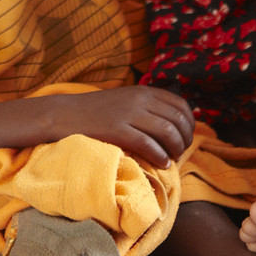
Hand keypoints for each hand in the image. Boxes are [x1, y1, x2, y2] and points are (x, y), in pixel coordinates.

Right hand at [43, 86, 195, 167]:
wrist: (66, 114)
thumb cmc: (96, 111)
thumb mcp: (126, 99)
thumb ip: (147, 105)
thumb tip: (173, 121)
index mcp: (144, 91)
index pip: (181, 105)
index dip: (189, 124)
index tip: (186, 137)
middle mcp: (140, 100)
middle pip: (177, 120)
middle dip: (185, 139)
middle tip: (180, 152)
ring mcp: (129, 114)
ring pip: (167, 132)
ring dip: (176, 149)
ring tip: (172, 159)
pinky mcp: (117, 130)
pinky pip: (148, 144)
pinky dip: (160, 156)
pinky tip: (162, 163)